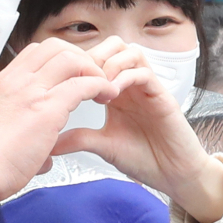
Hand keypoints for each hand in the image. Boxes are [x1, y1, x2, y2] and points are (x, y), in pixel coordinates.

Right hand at [0, 38, 116, 208]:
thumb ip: (22, 134)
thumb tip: (44, 155)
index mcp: (1, 83)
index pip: (34, 52)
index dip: (59, 59)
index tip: (72, 76)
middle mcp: (15, 80)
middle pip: (54, 46)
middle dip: (79, 57)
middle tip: (90, 78)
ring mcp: (30, 91)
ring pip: (70, 58)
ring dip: (91, 69)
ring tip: (102, 88)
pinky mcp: (47, 109)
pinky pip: (82, 84)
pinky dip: (99, 85)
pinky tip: (106, 95)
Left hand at [52, 37, 222, 222]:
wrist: (173, 176)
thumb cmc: (143, 158)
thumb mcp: (103, 146)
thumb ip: (79, 138)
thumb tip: (48, 142)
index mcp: (115, 91)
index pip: (97, 59)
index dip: (79, 63)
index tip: (66, 81)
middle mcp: (131, 84)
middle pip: (114, 46)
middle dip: (94, 56)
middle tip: (82, 78)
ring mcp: (147, 88)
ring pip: (130, 52)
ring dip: (110, 64)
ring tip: (97, 86)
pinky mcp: (162, 96)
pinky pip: (144, 73)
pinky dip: (125, 78)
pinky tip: (112, 95)